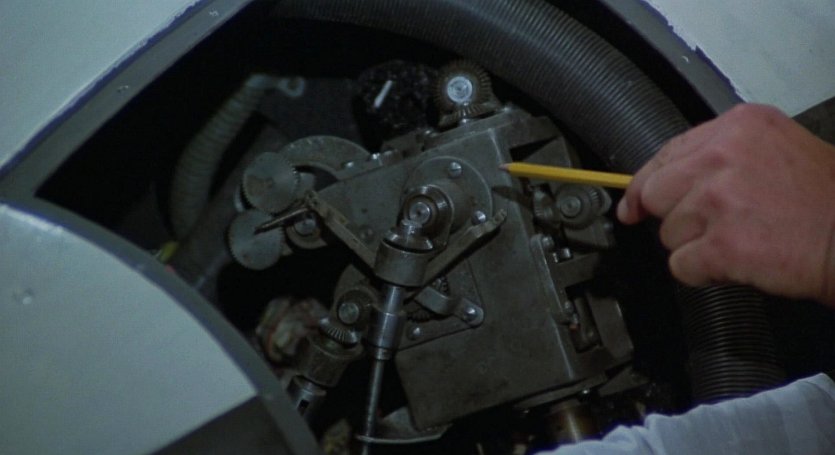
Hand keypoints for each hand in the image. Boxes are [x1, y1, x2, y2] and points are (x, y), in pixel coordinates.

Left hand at [617, 103, 834, 303]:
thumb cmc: (823, 201)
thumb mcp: (775, 150)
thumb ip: (719, 156)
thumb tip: (659, 182)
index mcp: (737, 127)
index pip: (665, 154)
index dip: (645, 184)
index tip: (632, 203)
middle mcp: (723, 155)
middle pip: (655, 192)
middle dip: (674, 217)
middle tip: (708, 228)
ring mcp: (720, 199)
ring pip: (668, 233)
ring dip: (696, 246)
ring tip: (741, 240)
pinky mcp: (722, 243)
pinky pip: (681, 265)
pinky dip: (704, 274)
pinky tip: (737, 263)